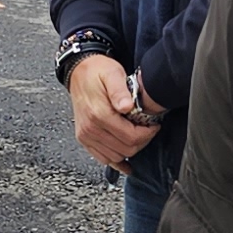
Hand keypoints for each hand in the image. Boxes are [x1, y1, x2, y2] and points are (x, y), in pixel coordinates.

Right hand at [66, 54, 157, 168]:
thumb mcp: (112, 74)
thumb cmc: (97, 71)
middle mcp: (90, 128)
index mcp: (99, 114)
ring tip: (136, 135)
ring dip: (130, 150)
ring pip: (116, 157)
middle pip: (125, 150)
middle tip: (148, 130)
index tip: (154, 125)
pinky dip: (116, 161)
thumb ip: (120, 91)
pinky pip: (102, 158)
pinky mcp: (84, 139)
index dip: (147, 134)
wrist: (79, 72)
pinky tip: (126, 161)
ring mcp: (86, 136)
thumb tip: (127, 106)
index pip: (130, 137)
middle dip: (141, 142)